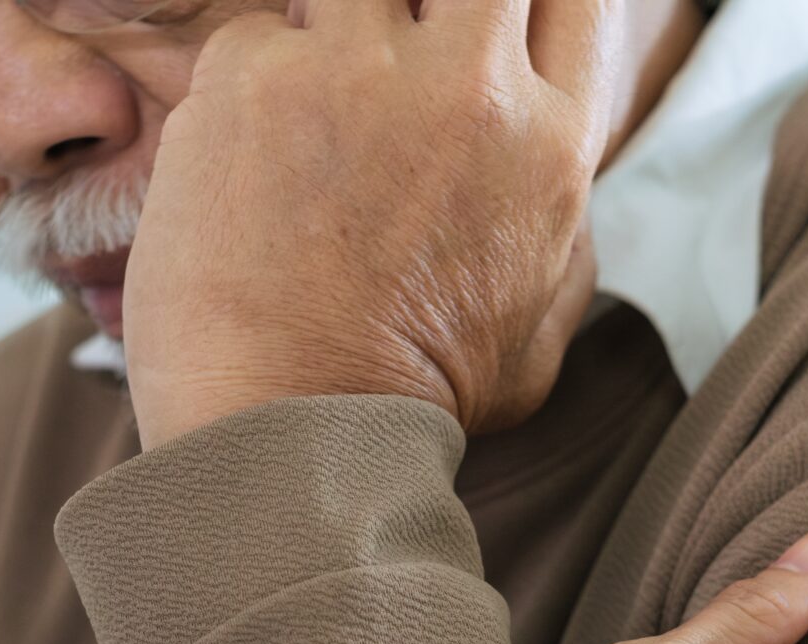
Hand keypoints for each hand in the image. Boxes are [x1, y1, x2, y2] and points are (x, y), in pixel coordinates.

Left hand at [123, 0, 614, 443]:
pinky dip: (250, 89)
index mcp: (551, 146)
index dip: (528, 3)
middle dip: (433, 7)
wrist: (286, 436)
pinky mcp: (253, 75)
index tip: (483, 27)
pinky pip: (259, 32)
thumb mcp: (536, 338)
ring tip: (314, 118)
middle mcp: (470, 86)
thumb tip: (554, 186)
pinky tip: (246, 176)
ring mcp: (357, 69)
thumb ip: (560, 241)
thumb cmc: (410, 406)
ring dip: (338, 32)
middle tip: (395, 60)